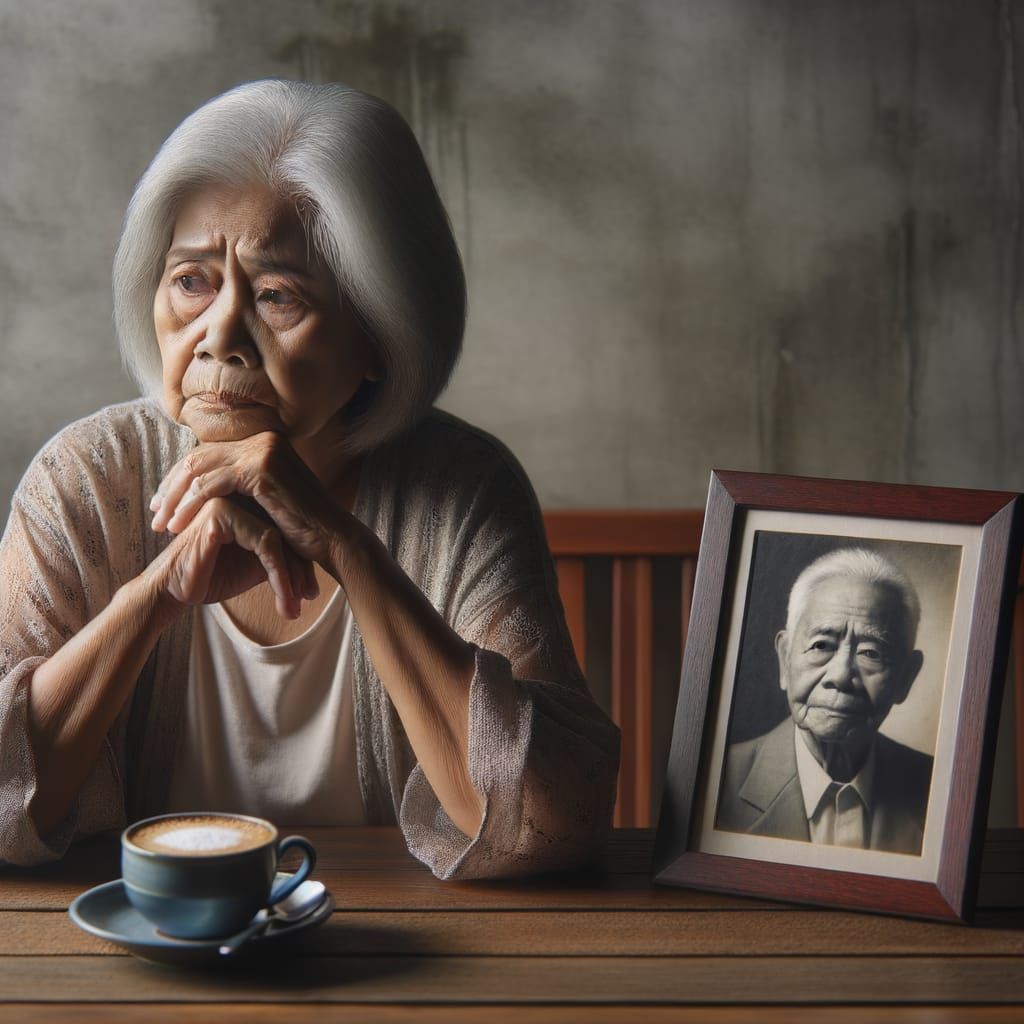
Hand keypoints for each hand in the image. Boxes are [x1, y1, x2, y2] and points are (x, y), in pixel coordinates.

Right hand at [145, 495, 313, 618]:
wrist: (173, 591)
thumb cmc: (212, 576)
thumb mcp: (254, 565)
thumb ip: (277, 554)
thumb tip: (312, 566)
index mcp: (245, 501)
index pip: (285, 529)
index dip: (301, 561)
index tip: (309, 592)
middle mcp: (238, 495)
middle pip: (285, 532)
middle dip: (301, 569)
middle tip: (310, 596)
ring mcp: (228, 500)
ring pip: (278, 539)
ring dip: (292, 576)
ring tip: (297, 605)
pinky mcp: (221, 514)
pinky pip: (265, 544)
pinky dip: (279, 575)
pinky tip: (285, 600)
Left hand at [150, 432, 346, 574]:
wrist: (333, 539)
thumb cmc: (303, 528)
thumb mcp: (267, 499)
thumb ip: (243, 486)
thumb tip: (205, 486)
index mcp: (264, 441)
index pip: (209, 453)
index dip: (181, 478)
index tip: (164, 504)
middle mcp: (263, 437)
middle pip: (199, 457)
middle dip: (171, 487)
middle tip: (155, 513)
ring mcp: (262, 449)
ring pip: (199, 469)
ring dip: (175, 498)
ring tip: (162, 525)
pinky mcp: (260, 468)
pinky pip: (210, 485)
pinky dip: (190, 505)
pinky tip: (179, 526)